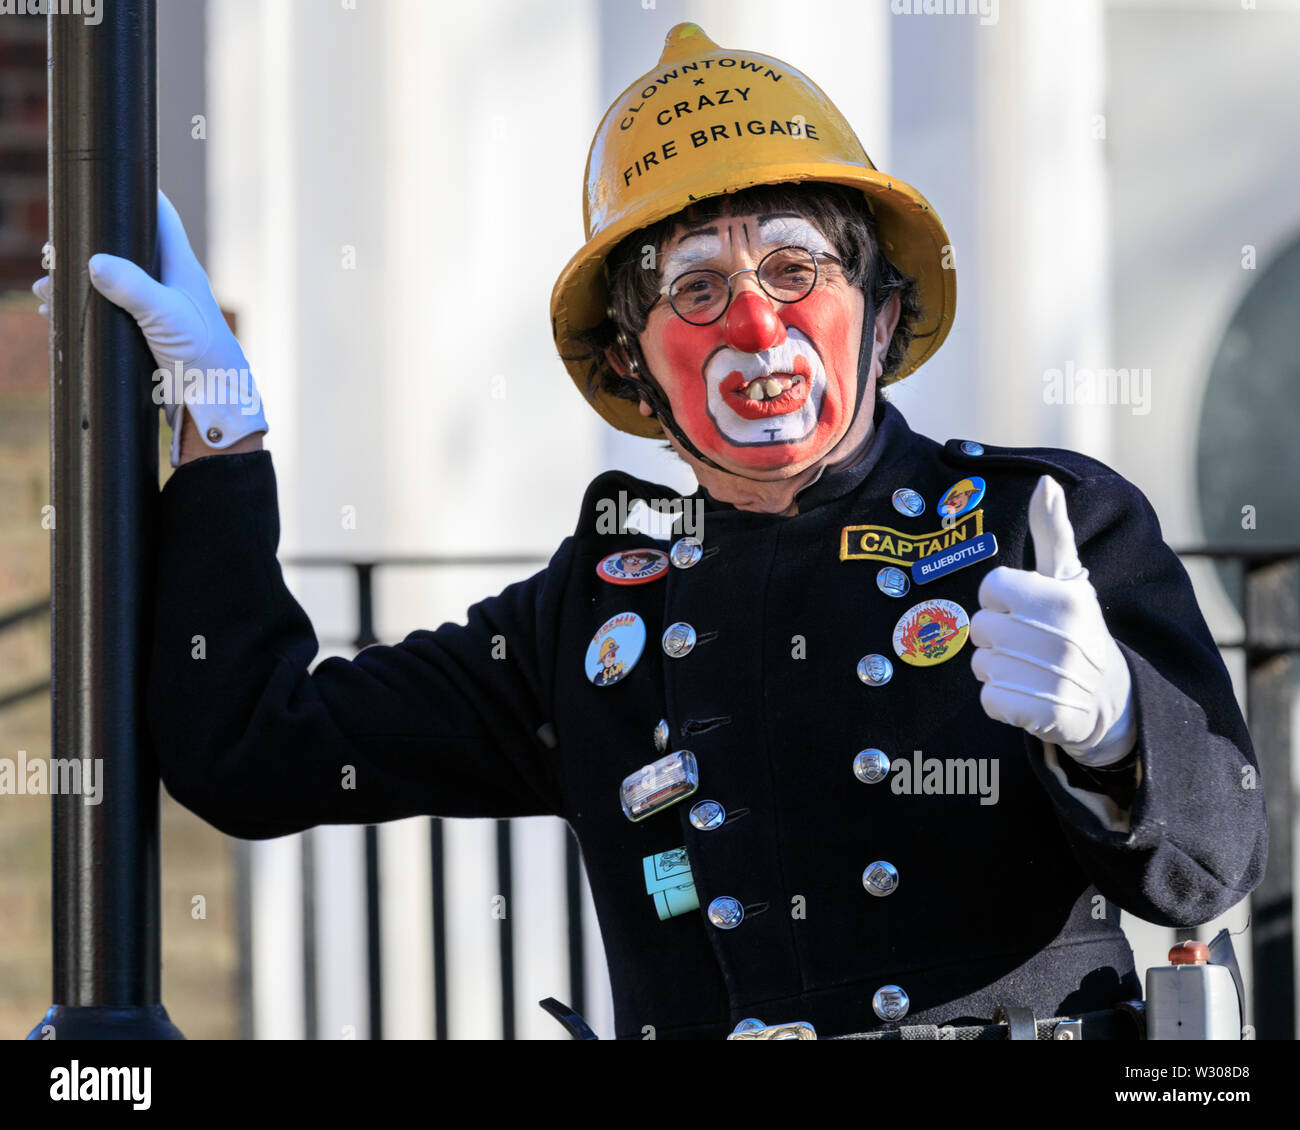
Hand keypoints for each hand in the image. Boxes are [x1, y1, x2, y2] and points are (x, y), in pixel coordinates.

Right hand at [31, 189, 267, 466]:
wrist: (212, 401)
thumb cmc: (201, 354)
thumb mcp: (165, 316)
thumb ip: (132, 287)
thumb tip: (94, 262)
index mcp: (179, 266)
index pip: (158, 216)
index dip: (134, 195)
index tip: (101, 184)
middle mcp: (168, 282)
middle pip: (123, 249)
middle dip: (87, 247)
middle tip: (53, 255)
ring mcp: (156, 308)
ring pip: (109, 283)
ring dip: (77, 283)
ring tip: (46, 290)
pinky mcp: (145, 334)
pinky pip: (107, 313)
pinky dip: (82, 311)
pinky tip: (57, 316)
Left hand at [970, 475, 1136, 766]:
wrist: (1109, 699)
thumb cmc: (1077, 627)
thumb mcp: (1068, 578)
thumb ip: (1051, 531)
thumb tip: (1046, 481)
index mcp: (1065, 599)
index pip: (990, 588)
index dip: (1001, 599)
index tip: (1027, 609)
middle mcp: (1062, 638)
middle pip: (979, 627)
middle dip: (996, 636)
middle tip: (1029, 643)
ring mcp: (1053, 679)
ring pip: (980, 664)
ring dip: (996, 669)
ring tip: (1030, 669)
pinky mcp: (1041, 715)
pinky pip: (988, 700)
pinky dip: (1001, 700)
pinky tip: (1029, 695)